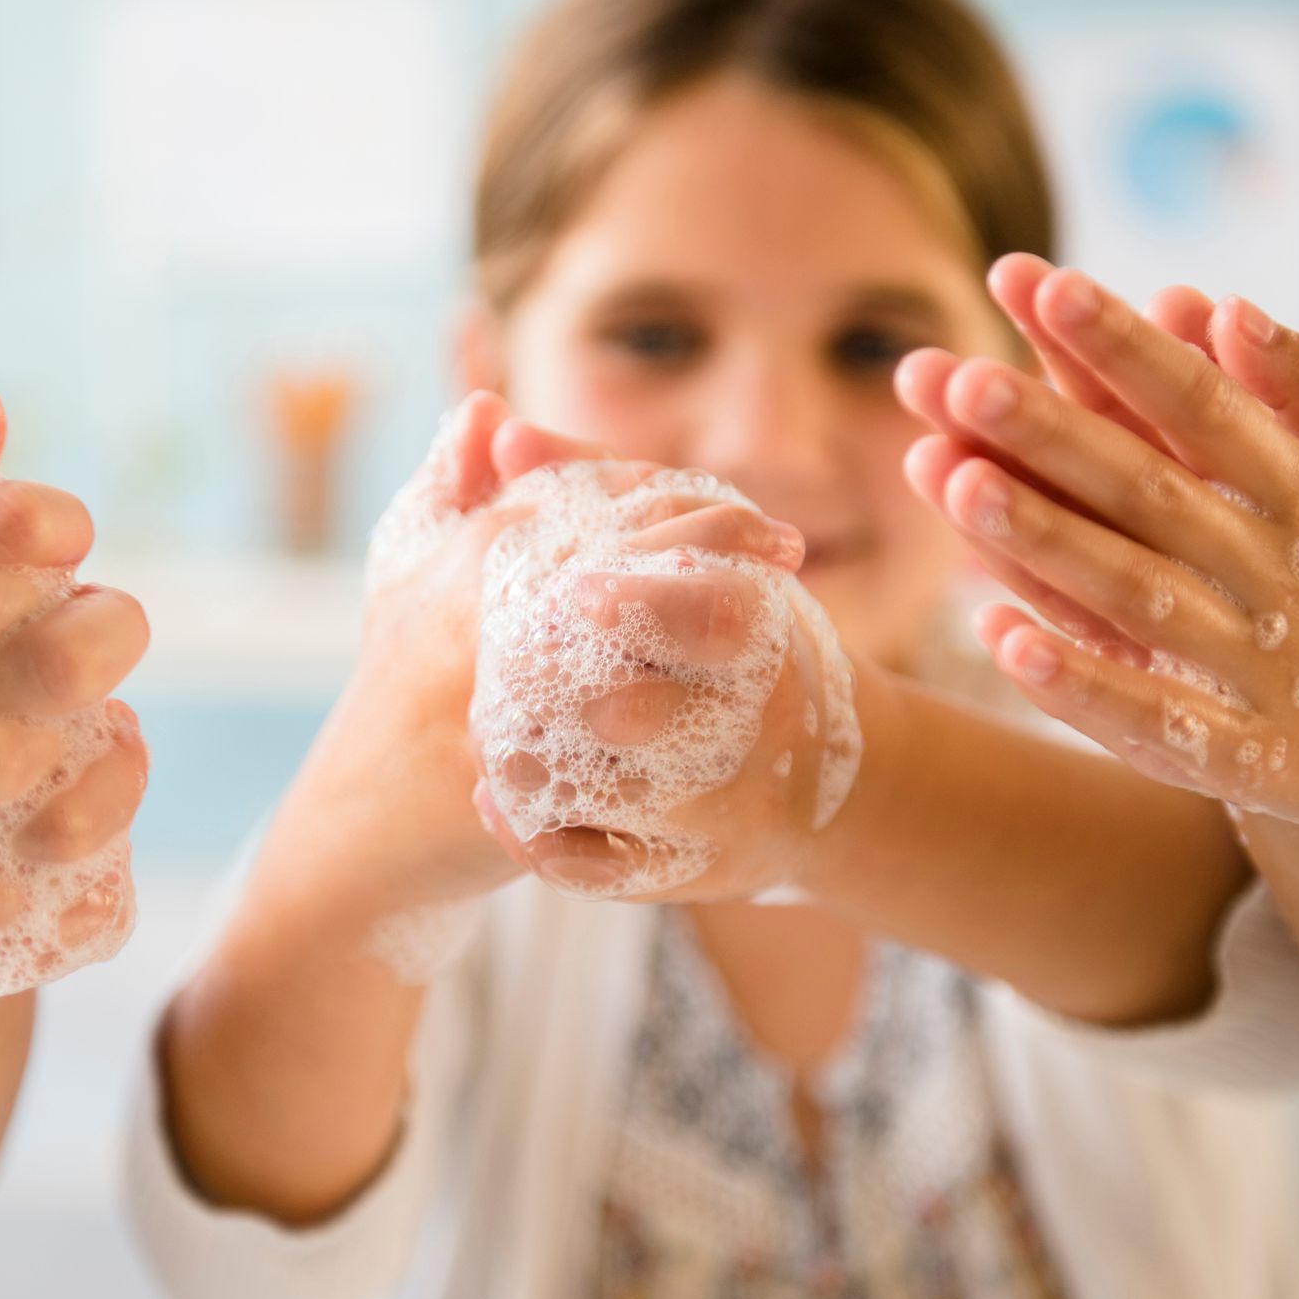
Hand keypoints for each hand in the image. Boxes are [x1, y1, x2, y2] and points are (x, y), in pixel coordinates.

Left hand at [461, 427, 855, 903]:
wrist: (813, 773)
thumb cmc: (730, 634)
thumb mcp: (684, 549)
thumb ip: (591, 483)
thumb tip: (501, 430)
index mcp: (759, 628)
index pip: (718, 616)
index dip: (648, 602)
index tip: (576, 589)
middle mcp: (752, 722)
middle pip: (663, 717)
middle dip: (585, 699)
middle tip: (512, 671)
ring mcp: (723, 805)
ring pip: (627, 799)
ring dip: (549, 773)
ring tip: (485, 741)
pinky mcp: (692, 867)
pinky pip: (610, 867)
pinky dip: (545, 841)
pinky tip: (491, 803)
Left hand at [896, 256, 1298, 847]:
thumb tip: (1226, 305)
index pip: (1199, 404)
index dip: (1123, 348)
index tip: (1046, 286)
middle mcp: (1270, 572)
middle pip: (1144, 490)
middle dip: (1051, 434)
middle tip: (958, 376)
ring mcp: (1250, 665)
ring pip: (1129, 594)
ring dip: (1042, 542)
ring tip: (955, 483)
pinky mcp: (1234, 751)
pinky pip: (1144, 715)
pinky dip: (1076, 681)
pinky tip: (999, 639)